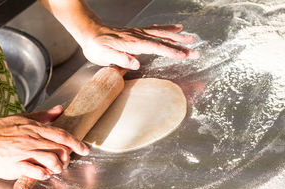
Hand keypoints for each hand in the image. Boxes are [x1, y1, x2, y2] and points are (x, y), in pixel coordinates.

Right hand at [0, 105, 88, 180]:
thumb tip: (60, 109)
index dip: (76, 143)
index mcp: (36, 128)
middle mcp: (32, 140)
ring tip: (55, 169)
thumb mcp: (24, 118)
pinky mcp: (15, 165)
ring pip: (51, 159)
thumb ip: (44, 116)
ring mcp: (24, 152)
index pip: (62, 135)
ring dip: (57, 167)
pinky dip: (43, 174)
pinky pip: (34, 171)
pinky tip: (44, 174)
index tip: (85, 150)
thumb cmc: (2, 130)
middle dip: (67, 158)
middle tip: (65, 162)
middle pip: (60, 149)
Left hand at [79, 24, 200, 68]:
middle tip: (195, 51)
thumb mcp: (103, 55)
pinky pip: (156, 29)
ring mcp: (139, 33)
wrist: (89, 32)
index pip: (155, 48)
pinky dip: (168, 28)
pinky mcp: (139, 32)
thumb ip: (119, 58)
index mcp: (132, 43)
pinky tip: (177, 28)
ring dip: (178, 37)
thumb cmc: (96, 46)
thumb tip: (135, 63)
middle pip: (163, 40)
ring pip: (162, 34)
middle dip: (180, 46)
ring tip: (192, 39)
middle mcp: (138, 36)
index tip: (183, 56)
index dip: (169, 52)